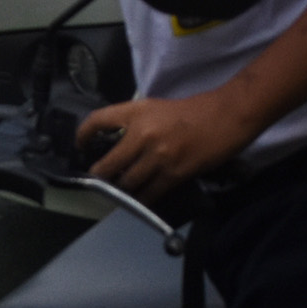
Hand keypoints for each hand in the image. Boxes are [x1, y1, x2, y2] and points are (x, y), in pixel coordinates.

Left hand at [77, 91, 262, 192]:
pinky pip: (149, 194)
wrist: (225, 117)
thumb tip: (118, 145)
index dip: (82, 136)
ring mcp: (157, 156)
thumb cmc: (193, 112)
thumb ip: (136, 124)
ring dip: (122, 191)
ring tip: (121, 192)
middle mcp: (142, 133)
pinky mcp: (173, 174)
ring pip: (127, 184)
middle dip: (101, 177)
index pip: (97, 121)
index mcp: (136, 112)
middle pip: (108, 164)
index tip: (81, 146)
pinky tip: (140, 200)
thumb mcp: (156, 107)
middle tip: (100, 181)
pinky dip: (142, 199)